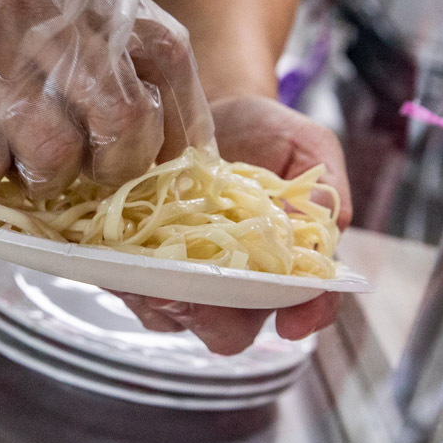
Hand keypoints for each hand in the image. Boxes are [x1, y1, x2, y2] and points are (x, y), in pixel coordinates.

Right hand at [0, 0, 214, 195]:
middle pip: (125, 120)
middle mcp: (42, 9)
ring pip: (54, 155)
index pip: (168, 58)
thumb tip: (151, 113)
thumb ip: (101, 25)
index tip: (168, 163)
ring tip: (19, 160)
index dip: (178, 125)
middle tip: (89, 171)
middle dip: (116, 167)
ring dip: (44, 178)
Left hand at [117, 95, 351, 353]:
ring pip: (175, 318)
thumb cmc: (265, 132)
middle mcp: (240, 282)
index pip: (306, 303)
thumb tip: (322, 222)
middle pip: (231, 330)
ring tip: (150, 276)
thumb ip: (322, 184)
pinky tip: (120, 259)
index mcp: (288, 262)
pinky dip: (125, 280)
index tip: (293, 323)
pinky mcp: (147, 266)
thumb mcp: (306, 145)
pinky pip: (133, 291)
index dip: (306, 317)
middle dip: (215, 318)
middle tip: (197, 291)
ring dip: (160, 302)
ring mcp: (190, 280)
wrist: (211, 112)